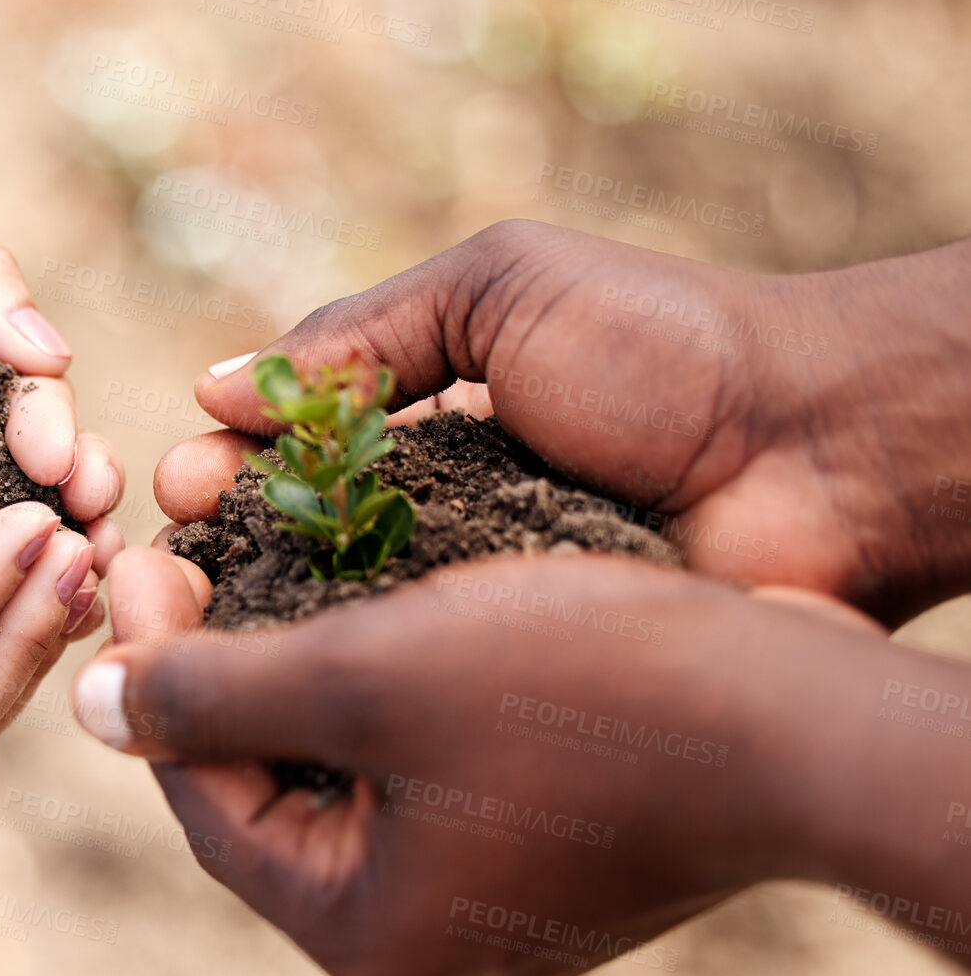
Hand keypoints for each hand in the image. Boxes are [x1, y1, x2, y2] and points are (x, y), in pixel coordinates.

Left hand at [67, 547, 929, 975]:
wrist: (801, 718)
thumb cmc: (585, 691)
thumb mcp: (367, 677)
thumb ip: (210, 694)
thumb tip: (87, 705)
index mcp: (360, 930)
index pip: (201, 794)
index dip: (153, 666)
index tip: (134, 553)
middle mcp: (417, 948)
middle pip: (266, 789)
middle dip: (220, 667)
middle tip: (186, 551)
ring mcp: (484, 913)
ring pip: (343, 776)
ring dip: (297, 669)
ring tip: (258, 561)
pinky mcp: (536, 862)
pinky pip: (417, 776)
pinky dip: (379, 695)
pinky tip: (360, 605)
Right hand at [156, 221, 970, 622]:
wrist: (812, 450)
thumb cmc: (662, 349)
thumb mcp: (498, 291)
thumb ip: (362, 333)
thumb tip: (215, 387)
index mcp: (422, 417)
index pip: (287, 450)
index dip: (223, 466)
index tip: (176, 488)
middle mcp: (433, 513)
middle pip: (291, 541)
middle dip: (218, 549)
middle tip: (163, 564)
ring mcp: (470, 598)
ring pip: (337, 618)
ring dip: (258, 620)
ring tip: (194, 627)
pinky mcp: (511, 669)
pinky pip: (409, 675)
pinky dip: (340, 674)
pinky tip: (282, 684)